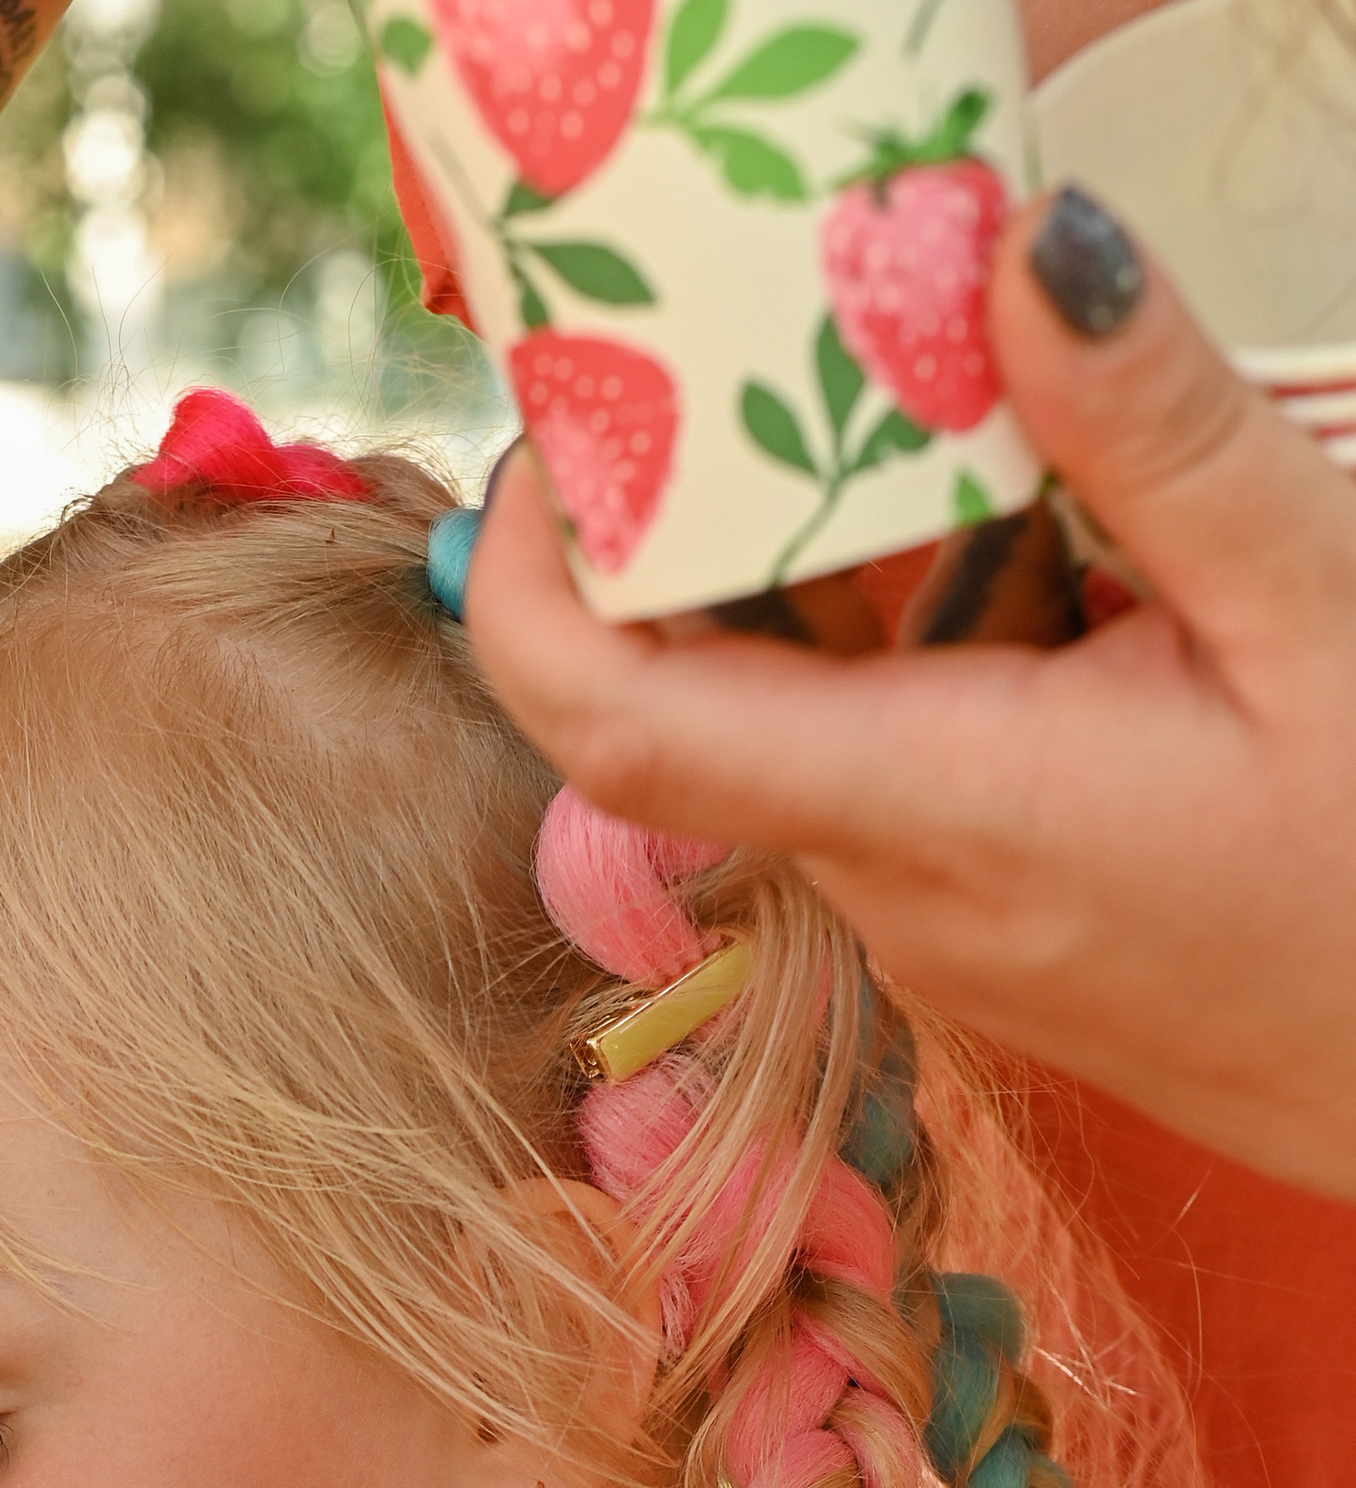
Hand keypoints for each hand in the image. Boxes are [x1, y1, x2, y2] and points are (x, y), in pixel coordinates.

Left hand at [466, 193, 1355, 1201]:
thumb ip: (1154, 434)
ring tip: (948, 428)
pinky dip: (910, 642)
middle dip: (701, 522)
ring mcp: (920, 916)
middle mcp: (886, 885)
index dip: (530, 582)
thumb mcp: (1317, 609)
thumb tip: (1019, 252)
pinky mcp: (967, 915)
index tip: (557, 442)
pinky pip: (879, 758)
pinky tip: (1032, 560)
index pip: (615, 723)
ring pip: (795, 718)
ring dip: (831, 575)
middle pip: (693, 693)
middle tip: (779, 349)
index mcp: (935, 810)